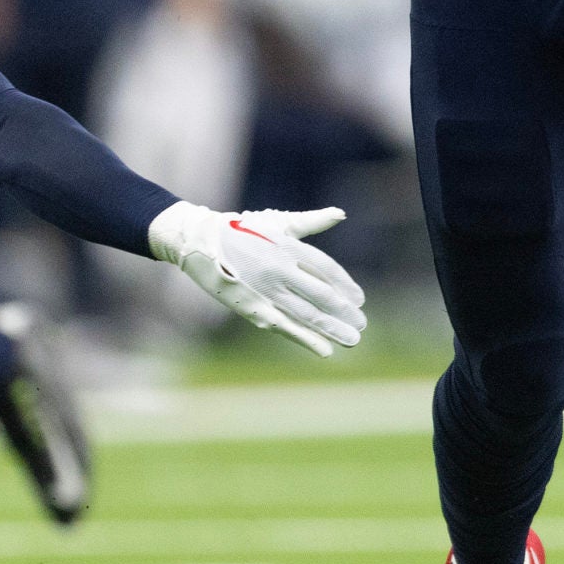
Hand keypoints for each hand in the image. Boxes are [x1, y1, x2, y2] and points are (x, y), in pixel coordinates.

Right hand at [147, 202, 366, 356]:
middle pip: (321, 294)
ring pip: (307, 313)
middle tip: (362, 324)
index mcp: (288, 246)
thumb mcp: (278, 223)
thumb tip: (340, 213)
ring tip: (352, 340)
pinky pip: (284, 326)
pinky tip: (324, 350)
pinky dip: (305, 338)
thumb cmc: (243, 230)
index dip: (346, 285)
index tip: (360, 299)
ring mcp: (267, 289)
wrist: (201, 242)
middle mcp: (281, 268)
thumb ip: (311, 221)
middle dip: (343, 312)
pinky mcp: (253, 307)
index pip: (326, 269)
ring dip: (331, 328)